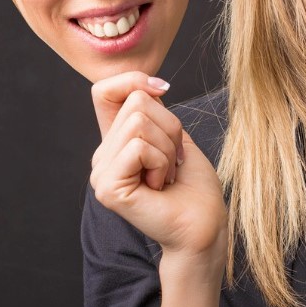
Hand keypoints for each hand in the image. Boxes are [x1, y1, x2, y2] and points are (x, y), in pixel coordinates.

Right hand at [89, 80, 227, 271]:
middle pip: (135, 102)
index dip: (133, 81)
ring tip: (166, 176)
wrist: (204, 225)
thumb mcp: (173, 135)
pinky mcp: (108, 187)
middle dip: (169, 127)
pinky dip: (161, 162)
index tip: (163, 91)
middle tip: (172, 162)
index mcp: (115, 143)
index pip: (104, 90)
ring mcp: (101, 173)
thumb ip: (152, 110)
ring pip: (139, 123)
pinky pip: (139, 147)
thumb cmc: (194, 186)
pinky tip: (159, 186)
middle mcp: (102, 156)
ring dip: (167, 148)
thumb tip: (145, 84)